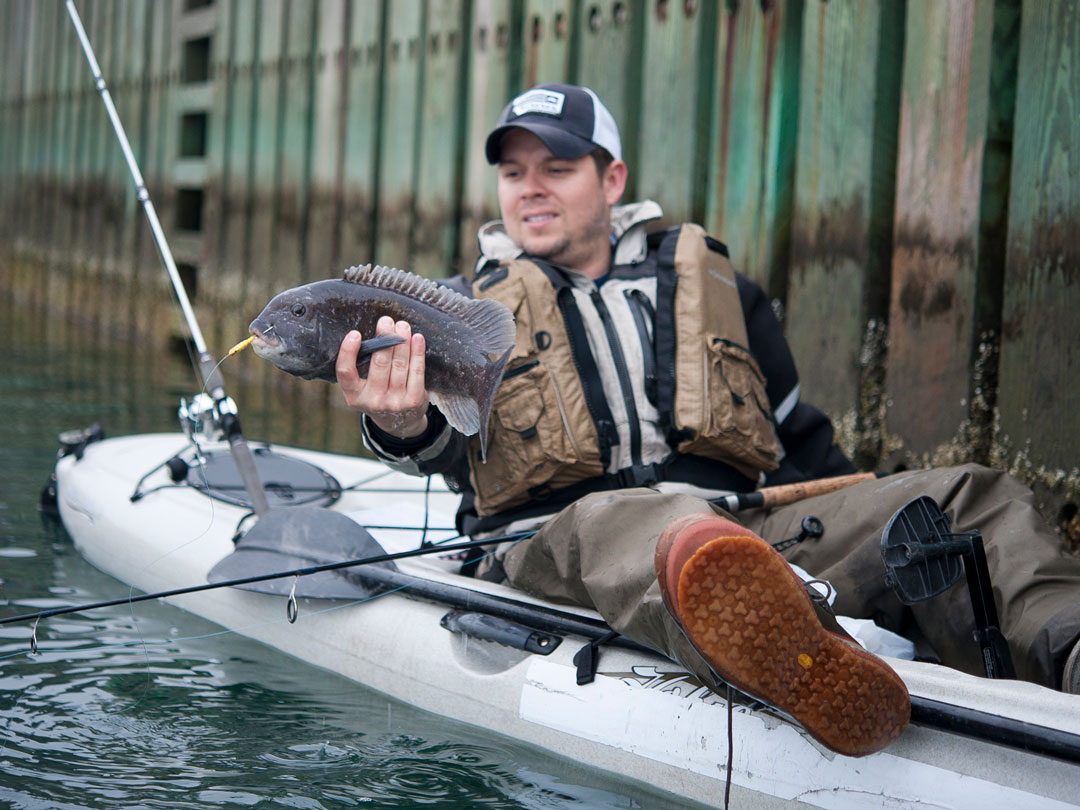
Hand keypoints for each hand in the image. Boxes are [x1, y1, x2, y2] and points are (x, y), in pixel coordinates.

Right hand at [337, 316, 429, 438]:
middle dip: (384, 338)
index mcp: (354, 396)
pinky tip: (417, 339)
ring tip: (402, 326)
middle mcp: (373, 401)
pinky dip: (417, 352)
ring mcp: (394, 402)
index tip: (355, 333)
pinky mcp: (413, 400)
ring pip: (399, 364)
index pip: (345, 372)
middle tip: (386, 321)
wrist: (399, 422)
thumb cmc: (378, 394)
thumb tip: (374, 333)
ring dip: (402, 341)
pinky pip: (416, 370)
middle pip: (379, 364)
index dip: (348, 352)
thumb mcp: (362, 388)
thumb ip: (362, 366)